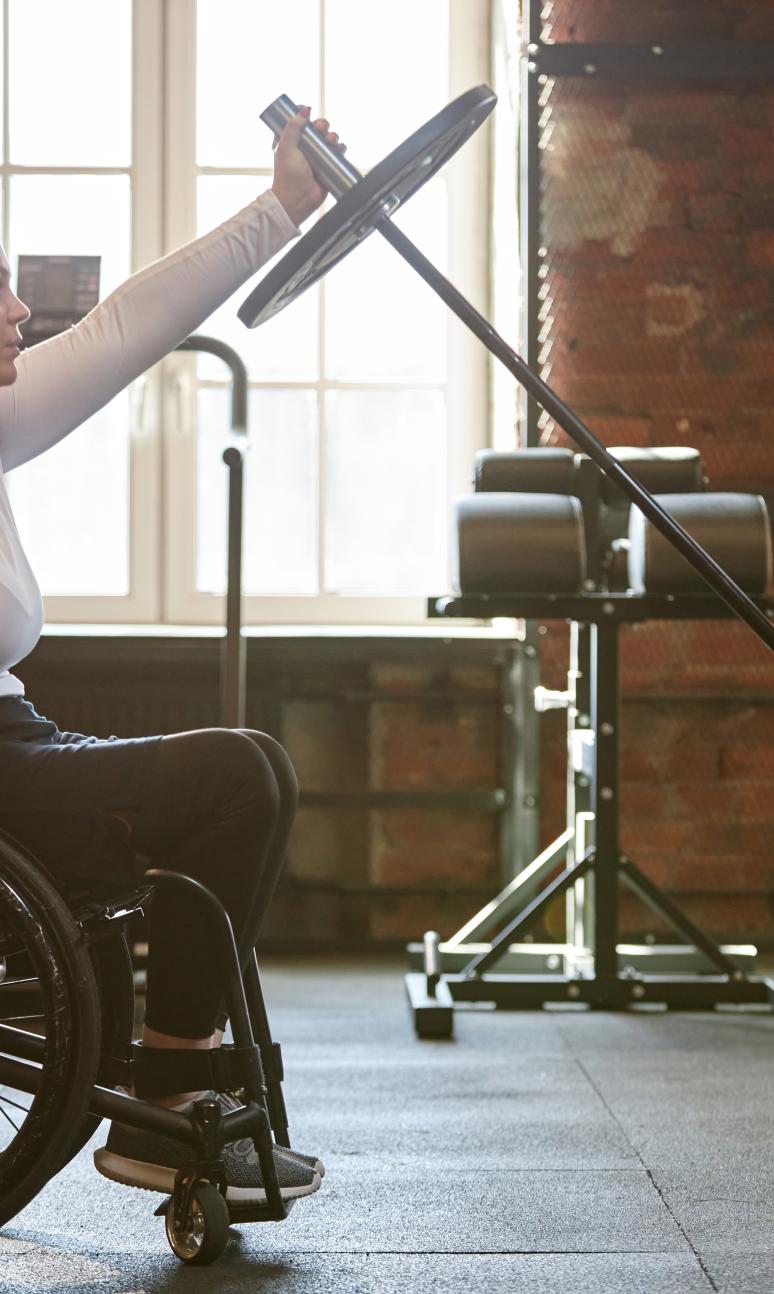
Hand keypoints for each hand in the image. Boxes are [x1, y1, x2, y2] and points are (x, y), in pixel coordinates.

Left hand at [271, 108, 345, 226]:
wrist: (297, 200)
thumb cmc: (288, 177)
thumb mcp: (285, 147)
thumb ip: (292, 127)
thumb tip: (303, 111)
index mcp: (290, 141)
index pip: (298, 121)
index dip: (303, 113)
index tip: (307, 110)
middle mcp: (304, 147)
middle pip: (317, 128)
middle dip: (322, 125)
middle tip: (321, 129)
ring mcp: (316, 157)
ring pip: (328, 139)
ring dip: (332, 136)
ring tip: (331, 141)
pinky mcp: (327, 167)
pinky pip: (337, 153)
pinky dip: (340, 148)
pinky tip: (339, 148)